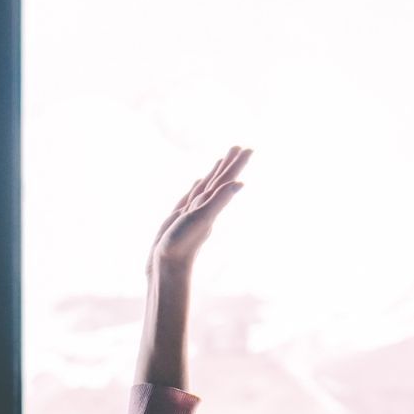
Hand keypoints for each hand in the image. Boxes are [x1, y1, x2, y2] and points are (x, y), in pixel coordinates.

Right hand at [146, 145, 251, 278]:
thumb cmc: (181, 244)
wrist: (165, 266)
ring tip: (221, 160)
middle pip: (218, 181)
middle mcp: (203, 207)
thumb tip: (240, 183)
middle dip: (228, 164)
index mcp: (210, 205)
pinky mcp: (178, 218)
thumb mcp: (201, 220)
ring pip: (205, 188)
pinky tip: (197, 183)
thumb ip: (219, 201)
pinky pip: (190, 197)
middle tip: (238, 147)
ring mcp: (191, 213)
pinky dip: (195, 188)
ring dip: (213, 174)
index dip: (237, 164)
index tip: (248, 149)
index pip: (226, 180)